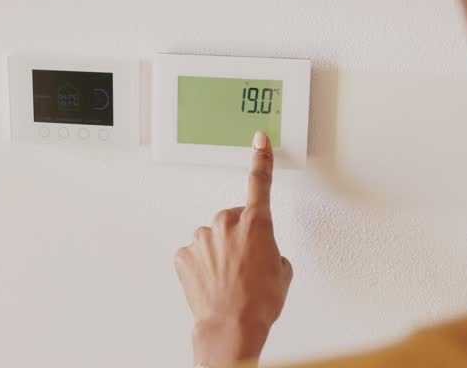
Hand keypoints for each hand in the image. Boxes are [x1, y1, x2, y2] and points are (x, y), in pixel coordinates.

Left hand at [175, 131, 292, 367]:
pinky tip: (212, 283)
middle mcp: (226, 223)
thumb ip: (272, 250)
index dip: (262, 159)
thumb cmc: (259, 302)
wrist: (231, 327)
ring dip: (220, 253)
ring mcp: (202, 238)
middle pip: (234, 220)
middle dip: (240, 236)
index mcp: (256, 223)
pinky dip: (202, 266)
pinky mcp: (184, 254)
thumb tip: (262, 253)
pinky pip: (195, 254)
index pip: (260, 182)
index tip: (260, 140)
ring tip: (230, 280)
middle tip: (247, 266)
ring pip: (213, 238)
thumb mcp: (282, 273)